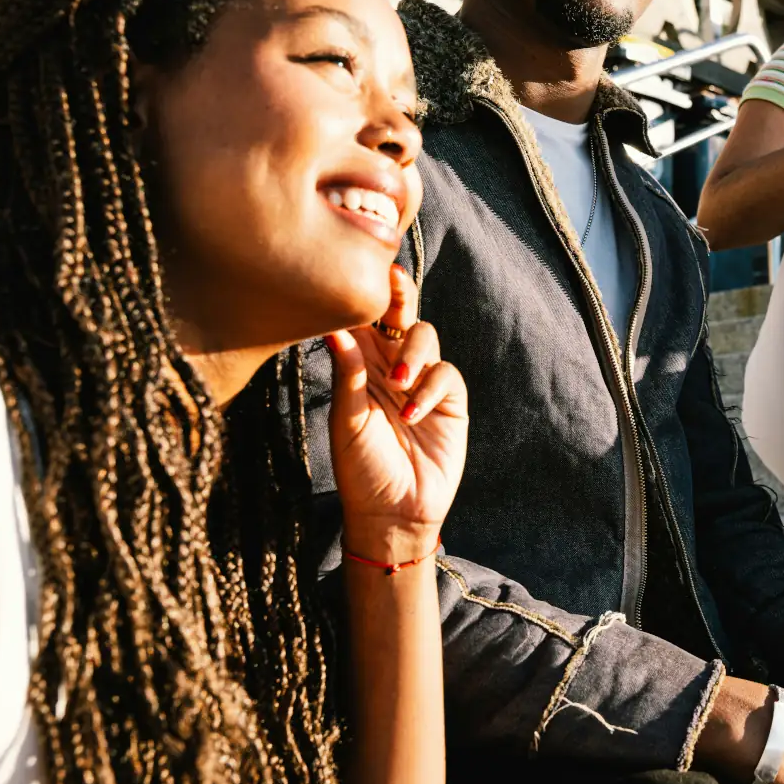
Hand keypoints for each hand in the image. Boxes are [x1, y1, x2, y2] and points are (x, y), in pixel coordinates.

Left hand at [326, 264, 468, 561]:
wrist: (393, 513)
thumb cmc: (360, 470)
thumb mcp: (347, 420)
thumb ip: (347, 374)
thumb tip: (334, 327)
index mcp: (360, 367)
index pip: (362, 320)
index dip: (363, 295)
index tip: (358, 270)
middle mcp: (391, 366)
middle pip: (400, 315)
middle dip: (398, 292)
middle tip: (393, 277)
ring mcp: (423, 380)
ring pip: (426, 337)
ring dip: (412, 352)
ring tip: (399, 382)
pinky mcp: (450, 400)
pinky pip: (446, 374)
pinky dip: (430, 388)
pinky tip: (412, 414)